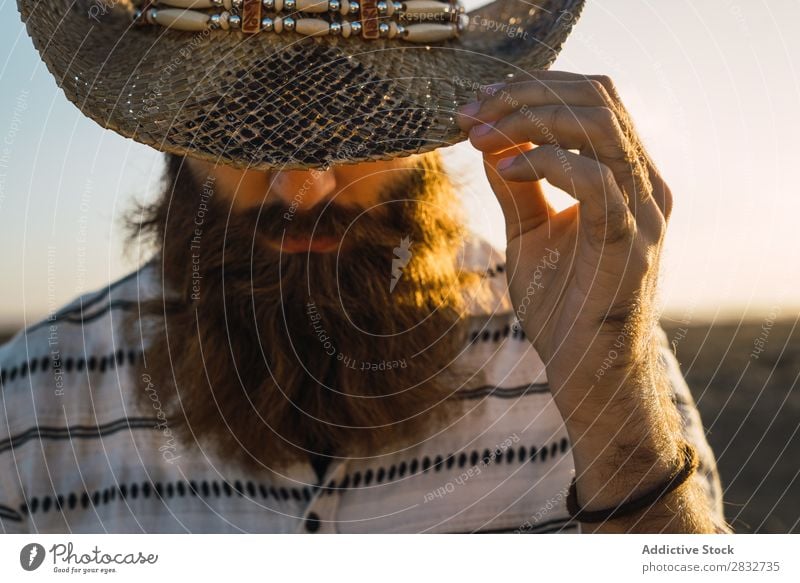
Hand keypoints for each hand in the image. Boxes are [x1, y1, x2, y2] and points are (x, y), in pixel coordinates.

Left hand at [456, 71, 671, 425]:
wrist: (587, 371)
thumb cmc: (563, 305)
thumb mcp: (530, 233)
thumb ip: (518, 187)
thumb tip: (491, 143)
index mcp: (625, 175)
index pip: (591, 98)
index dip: (533, 88)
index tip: (476, 104)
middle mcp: (643, 183)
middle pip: (598, 98)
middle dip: (527, 94)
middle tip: (472, 112)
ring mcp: (643, 211)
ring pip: (600, 126)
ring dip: (532, 118)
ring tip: (481, 134)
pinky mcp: (630, 242)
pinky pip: (597, 181)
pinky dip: (546, 161)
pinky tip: (504, 166)